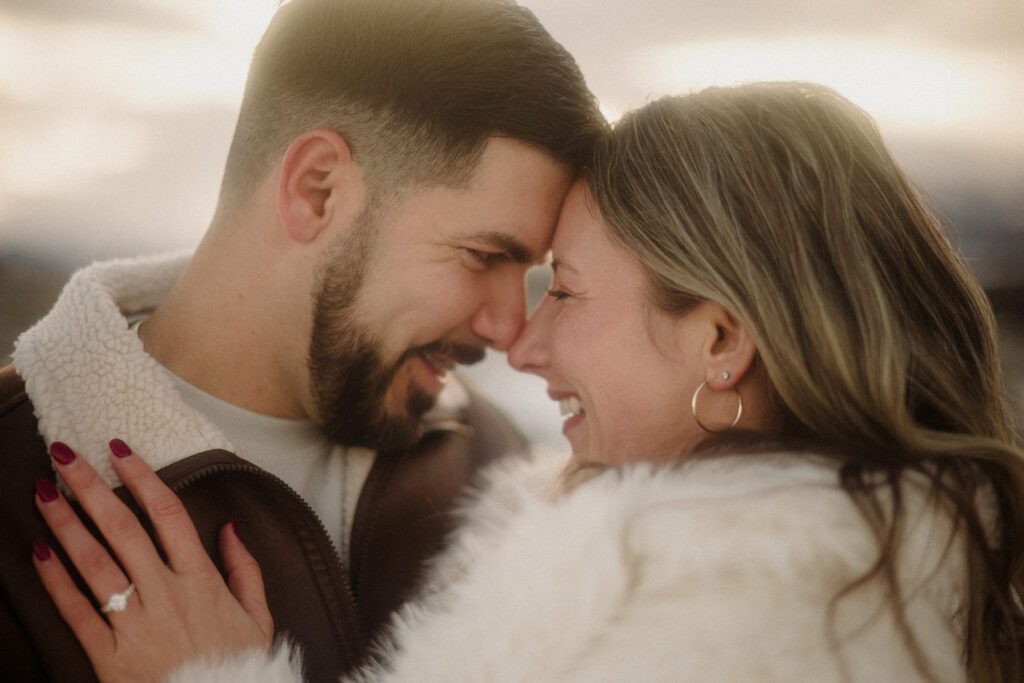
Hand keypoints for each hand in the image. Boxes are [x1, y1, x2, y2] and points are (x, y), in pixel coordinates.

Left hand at [32, 439, 272, 682]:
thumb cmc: (237, 666)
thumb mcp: (258, 615)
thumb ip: (245, 568)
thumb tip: (230, 526)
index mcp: (201, 581)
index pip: (168, 515)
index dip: (142, 478)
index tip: (120, 451)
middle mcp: (166, 595)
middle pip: (123, 529)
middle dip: (91, 488)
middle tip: (65, 455)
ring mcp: (136, 624)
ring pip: (95, 564)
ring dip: (66, 525)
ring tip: (43, 492)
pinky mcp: (110, 656)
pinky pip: (78, 613)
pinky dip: (55, 582)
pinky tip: (38, 553)